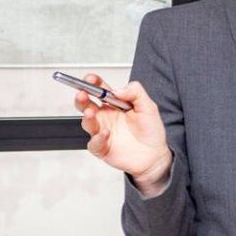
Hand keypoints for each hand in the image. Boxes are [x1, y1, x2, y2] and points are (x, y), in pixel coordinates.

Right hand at [74, 72, 171, 189]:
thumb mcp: (149, 107)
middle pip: (86, 104)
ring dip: (87, 116)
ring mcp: (102, 132)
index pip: (100, 89)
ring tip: (91, 112)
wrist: (154, 156)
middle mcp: (105, 117)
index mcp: (114, 104)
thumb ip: (136, 92)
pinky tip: (105, 134)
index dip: (93, 83)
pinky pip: (94, 143)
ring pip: (87, 122)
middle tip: (82, 93)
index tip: (90, 79)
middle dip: (81, 97)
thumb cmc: (151, 132)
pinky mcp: (102, 148)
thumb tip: (120, 89)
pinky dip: (98, 138)